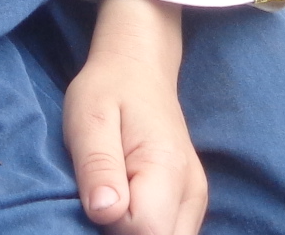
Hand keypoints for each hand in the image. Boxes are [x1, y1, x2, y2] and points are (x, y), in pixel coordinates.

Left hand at [63, 0, 206, 234]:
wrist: (139, 66)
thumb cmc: (109, 88)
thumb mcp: (89, 117)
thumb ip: (97, 165)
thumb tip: (104, 212)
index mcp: (168, 167)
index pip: (144, 229)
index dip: (111, 223)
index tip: (97, 192)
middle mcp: (192, 190)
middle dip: (125, 233)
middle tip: (105, 194)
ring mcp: (196, 200)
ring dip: (137, 231)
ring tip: (116, 194)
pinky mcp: (190, 204)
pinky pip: (170, 233)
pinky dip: (148, 228)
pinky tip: (129, 204)